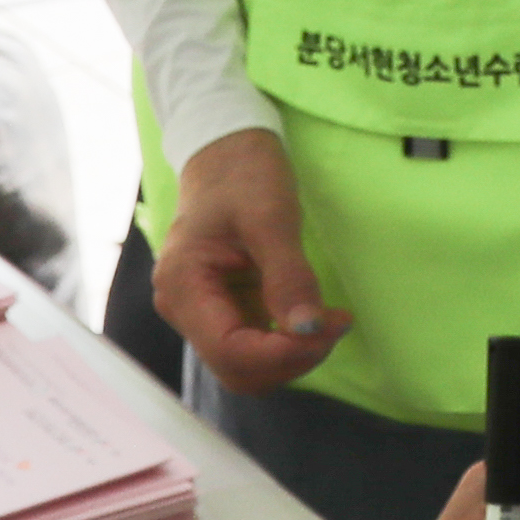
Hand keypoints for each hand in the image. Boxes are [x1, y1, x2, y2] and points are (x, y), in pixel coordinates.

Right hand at [150, 130, 344, 395]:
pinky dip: (289, 341)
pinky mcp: (225, 310)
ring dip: (294, 353)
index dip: (283, 353)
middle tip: (336, 322)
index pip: (230, 351)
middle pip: (238, 368)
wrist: (226, 151)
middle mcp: (184, 309)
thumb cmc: (242, 174)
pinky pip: (256, 345)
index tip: (331, 327)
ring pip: (248, 365)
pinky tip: (317, 316)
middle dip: (291, 357)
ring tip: (331, 318)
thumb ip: (289, 277)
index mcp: (183, 286)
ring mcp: (203, 313)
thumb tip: (309, 330)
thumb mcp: (270, 218)